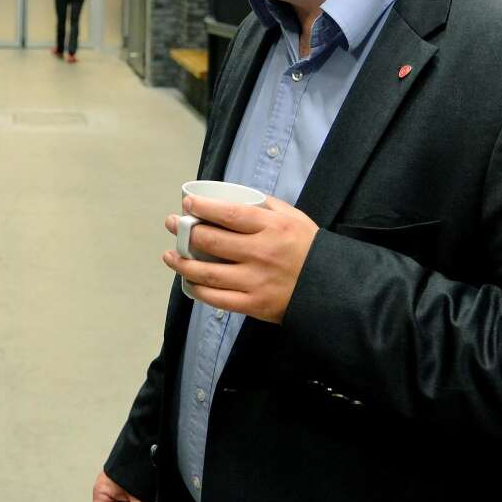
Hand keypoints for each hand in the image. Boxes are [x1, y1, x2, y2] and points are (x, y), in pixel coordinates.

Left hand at [162, 194, 316, 322]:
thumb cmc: (309, 249)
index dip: (201, 207)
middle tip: (172, 224)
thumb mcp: (294, 218)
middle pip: (210, 241)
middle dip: (184, 230)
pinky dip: (198, 289)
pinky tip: (188, 281)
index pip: (227, 213)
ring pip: (207, 272)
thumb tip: (235, 196)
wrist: (332, 289)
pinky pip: (216, 298)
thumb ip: (266, 206)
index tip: (187, 204)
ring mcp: (254, 281)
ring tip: (170, 255)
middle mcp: (259, 252)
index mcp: (270, 227)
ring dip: (182, 263)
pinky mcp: (253, 305)